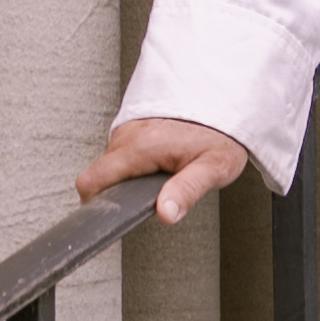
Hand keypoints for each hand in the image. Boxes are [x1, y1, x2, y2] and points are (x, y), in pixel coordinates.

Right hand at [76, 115, 249, 227]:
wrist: (226, 102)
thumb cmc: (221, 136)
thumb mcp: (213, 168)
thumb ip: (187, 191)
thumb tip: (165, 213)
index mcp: (141, 147)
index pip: (92, 180)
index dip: (93, 204)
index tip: (107, 218)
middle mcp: (129, 134)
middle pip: (99, 175)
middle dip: (114, 193)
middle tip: (144, 202)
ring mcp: (129, 129)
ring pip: (110, 164)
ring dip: (124, 179)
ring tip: (155, 182)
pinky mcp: (133, 127)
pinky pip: (121, 153)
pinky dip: (131, 165)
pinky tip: (155, 168)